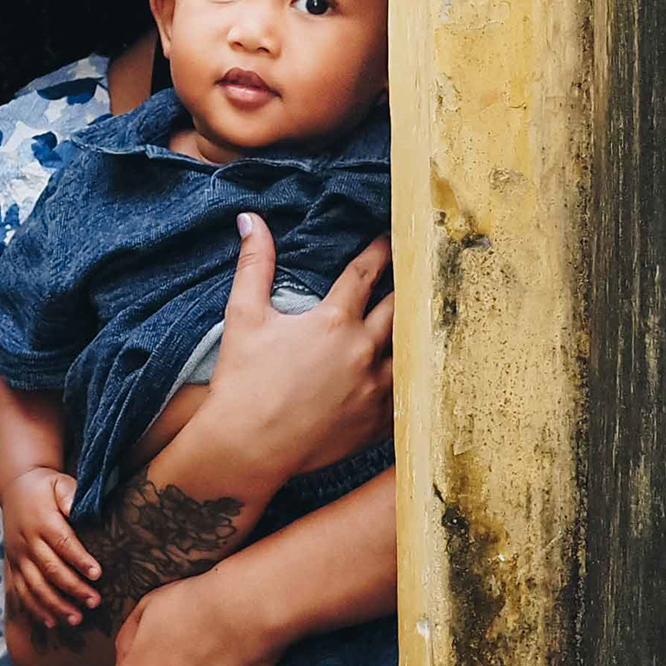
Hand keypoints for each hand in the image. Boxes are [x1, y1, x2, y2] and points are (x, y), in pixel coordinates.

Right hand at [0, 464, 102, 631]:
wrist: (15, 489)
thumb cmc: (45, 487)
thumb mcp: (58, 482)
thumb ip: (70, 494)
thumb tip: (79, 508)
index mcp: (41, 520)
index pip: (62, 543)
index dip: (79, 559)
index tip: (98, 574)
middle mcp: (27, 540)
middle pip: (51, 569)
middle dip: (73, 588)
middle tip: (95, 602)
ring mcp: (18, 555)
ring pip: (35, 585)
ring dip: (55, 604)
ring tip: (77, 618)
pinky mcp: (13, 565)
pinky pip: (22, 591)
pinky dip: (35, 608)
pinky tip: (52, 622)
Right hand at [187, 219, 391, 486]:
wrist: (248, 446)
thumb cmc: (242, 380)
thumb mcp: (243, 314)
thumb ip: (254, 263)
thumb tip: (250, 218)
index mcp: (334, 321)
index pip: (366, 273)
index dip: (380, 250)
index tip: (390, 237)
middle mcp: (363, 351)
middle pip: (399, 308)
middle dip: (407, 287)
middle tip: (417, 272)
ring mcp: (375, 390)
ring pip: (411, 352)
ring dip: (414, 333)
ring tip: (423, 320)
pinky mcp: (378, 422)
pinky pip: (408, 395)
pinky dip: (412, 380)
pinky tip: (416, 372)